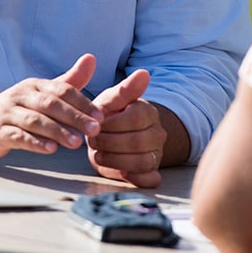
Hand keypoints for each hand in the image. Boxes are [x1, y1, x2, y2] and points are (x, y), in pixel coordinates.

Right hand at [0, 54, 104, 158]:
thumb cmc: (16, 107)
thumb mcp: (41, 92)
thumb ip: (68, 80)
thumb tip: (91, 59)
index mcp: (35, 85)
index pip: (62, 90)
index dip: (83, 102)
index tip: (100, 116)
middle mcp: (22, 95)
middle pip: (50, 104)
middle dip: (74, 117)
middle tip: (94, 129)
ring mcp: (8, 113)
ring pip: (35, 120)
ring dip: (57, 131)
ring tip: (76, 142)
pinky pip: (17, 136)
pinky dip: (34, 142)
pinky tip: (50, 149)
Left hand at [85, 69, 167, 187]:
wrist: (113, 136)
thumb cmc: (110, 116)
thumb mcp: (111, 100)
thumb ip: (124, 89)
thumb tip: (144, 73)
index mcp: (148, 111)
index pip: (135, 119)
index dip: (112, 125)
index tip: (96, 126)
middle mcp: (157, 132)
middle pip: (137, 142)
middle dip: (109, 144)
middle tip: (93, 143)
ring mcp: (157, 152)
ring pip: (141, 162)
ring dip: (115, 160)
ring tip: (99, 155)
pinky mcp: (152, 171)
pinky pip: (150, 179)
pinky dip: (135, 178)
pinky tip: (119, 172)